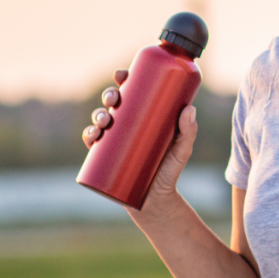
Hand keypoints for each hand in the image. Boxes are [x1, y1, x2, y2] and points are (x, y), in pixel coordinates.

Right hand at [81, 69, 198, 218]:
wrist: (155, 202)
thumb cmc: (170, 172)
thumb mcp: (182, 150)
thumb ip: (188, 132)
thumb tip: (189, 109)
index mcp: (144, 116)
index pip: (132, 92)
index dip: (123, 79)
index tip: (122, 74)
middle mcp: (127, 125)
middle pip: (114, 103)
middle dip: (109, 95)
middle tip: (114, 99)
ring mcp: (115, 140)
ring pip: (101, 119)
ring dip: (97, 114)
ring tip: (105, 119)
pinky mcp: (105, 157)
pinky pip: (92, 142)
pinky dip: (89, 135)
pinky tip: (92, 135)